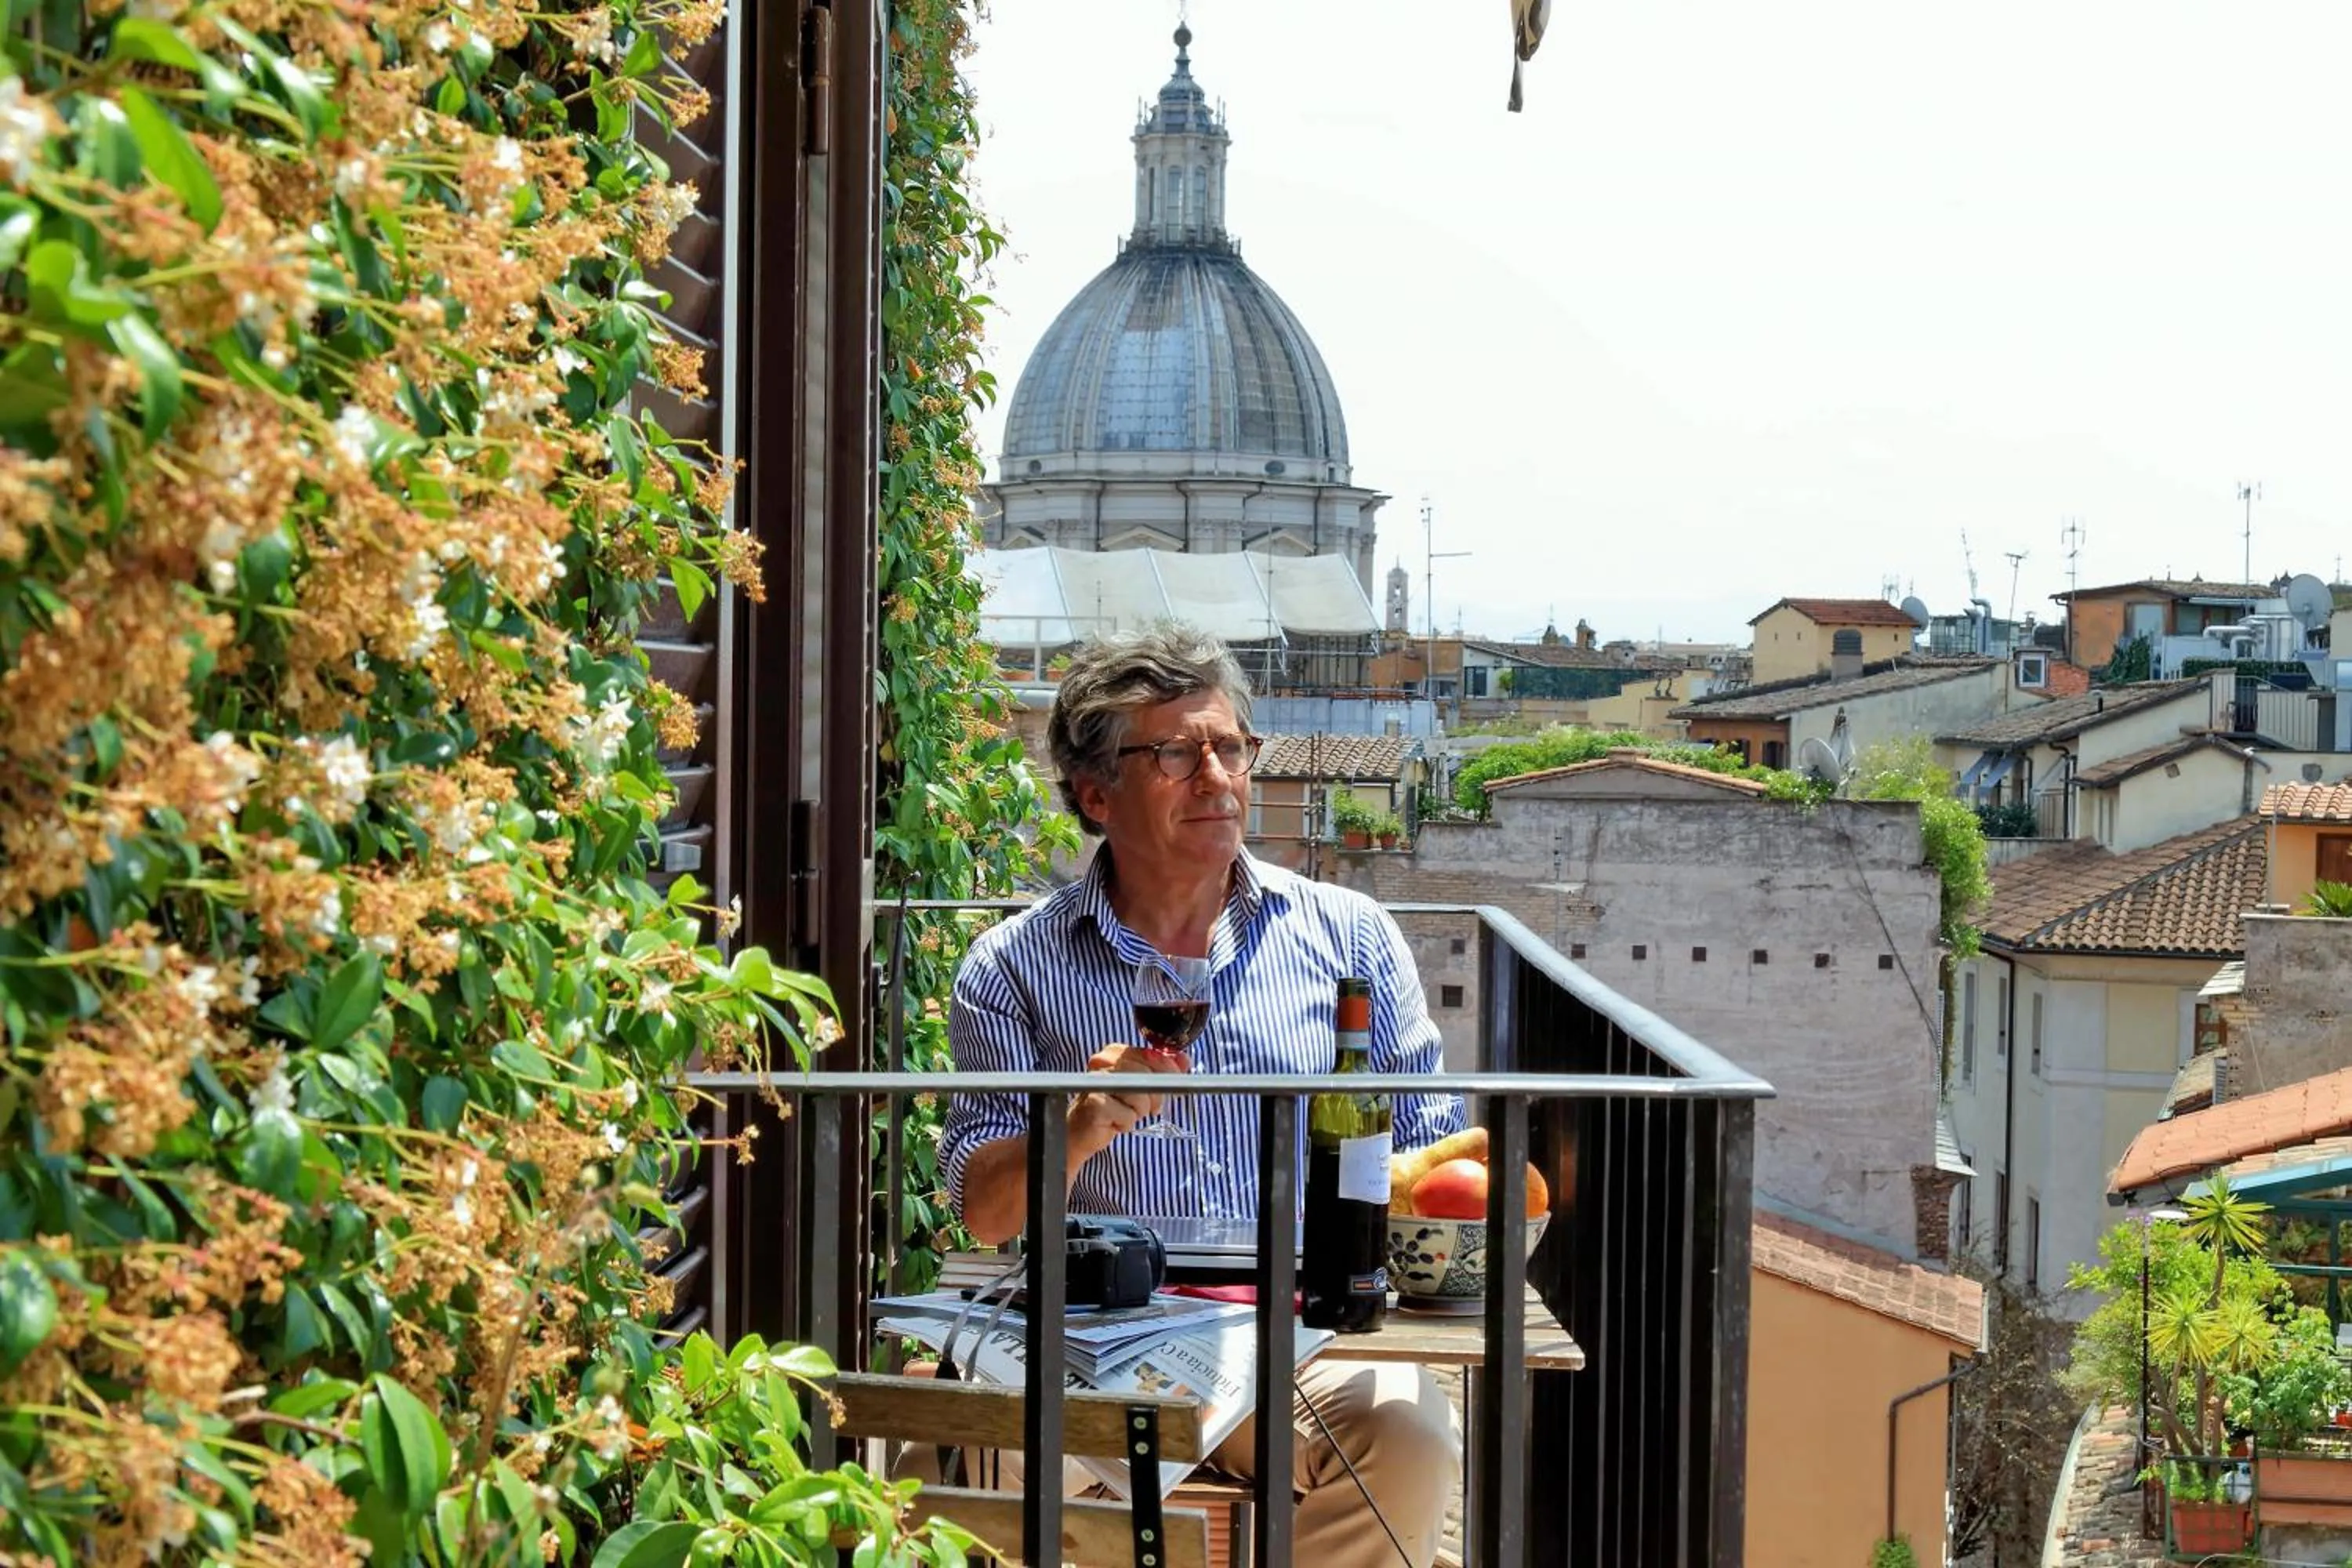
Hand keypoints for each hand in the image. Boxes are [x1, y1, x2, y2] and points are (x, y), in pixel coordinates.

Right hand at [1068, 1042, 1188, 1153]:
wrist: (1079, 1131)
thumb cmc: (1111, 1107)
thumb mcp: (1139, 1085)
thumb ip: (1161, 1071)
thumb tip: (1184, 1060)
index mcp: (1114, 1052)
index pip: (1151, 1055)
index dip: (1167, 1071)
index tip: (1172, 1084)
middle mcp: (1102, 1062)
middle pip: (1147, 1076)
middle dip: (1154, 1096)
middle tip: (1148, 1108)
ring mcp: (1096, 1082)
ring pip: (1139, 1096)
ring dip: (1138, 1112)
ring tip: (1125, 1114)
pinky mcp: (1094, 1104)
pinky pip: (1127, 1115)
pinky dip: (1125, 1123)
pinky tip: (1114, 1123)